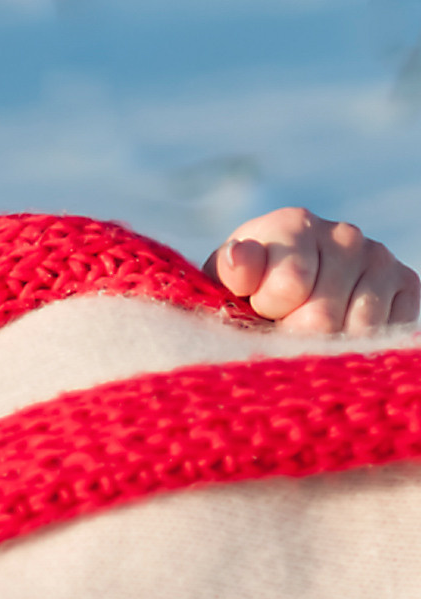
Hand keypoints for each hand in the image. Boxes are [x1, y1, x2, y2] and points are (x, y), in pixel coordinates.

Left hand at [204, 207, 419, 334]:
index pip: (291, 284)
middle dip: (295, 336)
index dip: (268, 311)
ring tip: (308, 334)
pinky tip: (339, 335)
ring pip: (358, 330)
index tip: (259, 307)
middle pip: (323, 317)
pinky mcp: (407, 283)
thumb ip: (229, 275)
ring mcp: (379, 257)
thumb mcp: (223, 286)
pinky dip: (360, 346)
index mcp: (293, 225)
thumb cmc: (246, 295)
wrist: (282, 297)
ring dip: (327, 346)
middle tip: (283, 327)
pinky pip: (389, 331)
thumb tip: (238, 257)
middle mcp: (343, 234)